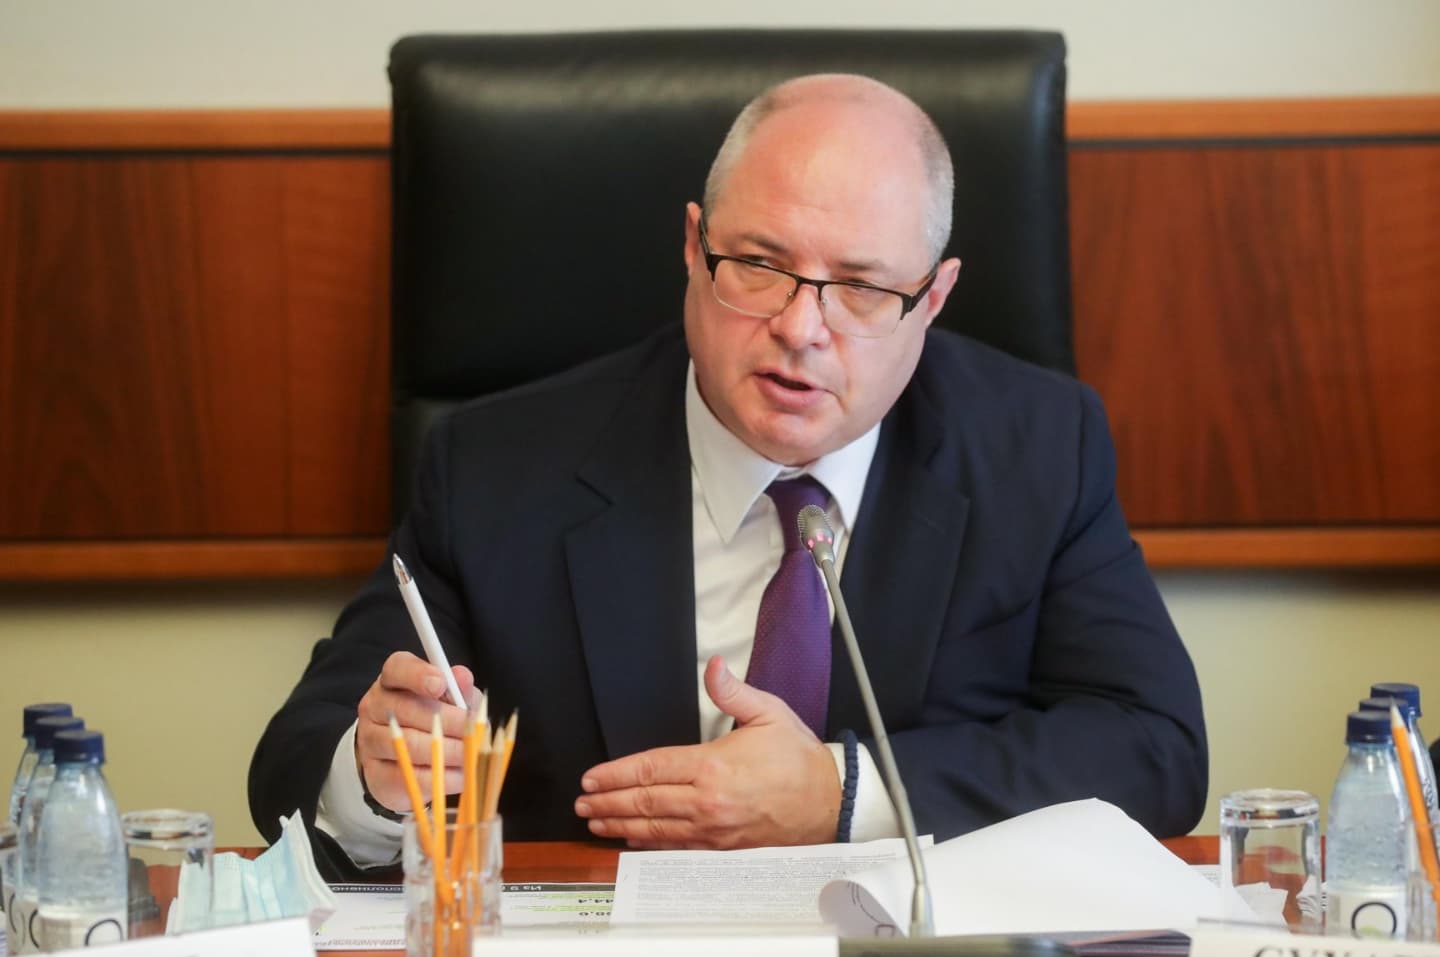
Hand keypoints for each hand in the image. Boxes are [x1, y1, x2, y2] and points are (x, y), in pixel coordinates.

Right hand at [355, 651, 475, 812]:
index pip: (398, 668)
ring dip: (444, 752)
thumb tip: (464, 678)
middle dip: (446, 721)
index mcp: (393, 679)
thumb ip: (458, 689)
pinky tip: (459, 777)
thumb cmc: (433, 719)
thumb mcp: (451, 700)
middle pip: (405, 709)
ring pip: (406, 745)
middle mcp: (375, 705)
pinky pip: (407, 776)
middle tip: (472, 732)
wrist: (403, 760)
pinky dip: (438, 778)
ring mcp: (370, 740)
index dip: (418, 675)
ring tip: (469, 756)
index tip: (440, 684)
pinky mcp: (375, 772)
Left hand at [574, 655, 839, 848]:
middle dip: (608, 802)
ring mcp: (713, 830)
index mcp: (712, 765)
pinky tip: (633, 840)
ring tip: (596, 822)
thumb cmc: (799, 758)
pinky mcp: (722, 848)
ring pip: (655, 829)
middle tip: (582, 803)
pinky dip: (650, 845)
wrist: (831, 802)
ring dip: (620, 825)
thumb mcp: (769, 712)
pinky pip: (677, 848)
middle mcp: (707, 802)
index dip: (616, 773)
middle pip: (645, 802)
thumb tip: (713, 667)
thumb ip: (734, 691)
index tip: (592, 777)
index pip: (652, 769)